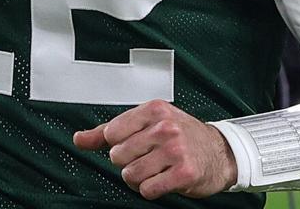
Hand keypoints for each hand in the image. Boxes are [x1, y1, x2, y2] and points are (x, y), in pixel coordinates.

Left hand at [73, 99, 237, 199]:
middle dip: (128, 163)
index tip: (133, 144)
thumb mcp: (145, 125)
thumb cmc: (180, 136)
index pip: (112, 132)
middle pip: (118, 155)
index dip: (118, 144)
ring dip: (139, 178)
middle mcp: (165, 127)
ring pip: (131, 174)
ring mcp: (176, 150)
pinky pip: (148, 189)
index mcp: (153, 110)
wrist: (219, 152)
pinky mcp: (184, 173)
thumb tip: (79, 139)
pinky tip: (163, 180)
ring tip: (154, 170)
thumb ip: (108, 132)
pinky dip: (151, 190)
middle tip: (147, 159)